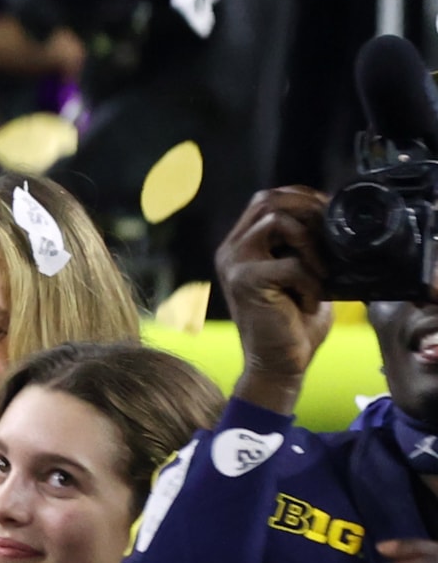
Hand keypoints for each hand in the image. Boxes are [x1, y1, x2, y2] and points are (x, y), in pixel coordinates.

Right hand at [211, 185, 335, 413]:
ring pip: (276, 220)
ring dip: (309, 242)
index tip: (330, 215)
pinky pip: (290, 263)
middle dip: (307, 209)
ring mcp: (235, 264)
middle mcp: (231, 250)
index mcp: (242, 246)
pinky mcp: (246, 282)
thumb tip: (332, 221)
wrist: (278, 365)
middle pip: (266, 200)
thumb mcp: (300, 275)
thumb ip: (303, 247)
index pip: (266, 200)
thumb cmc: (293, 324)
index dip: (301, 198)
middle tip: (332, 233)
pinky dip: (311, 281)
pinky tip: (309, 301)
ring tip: (321, 271)